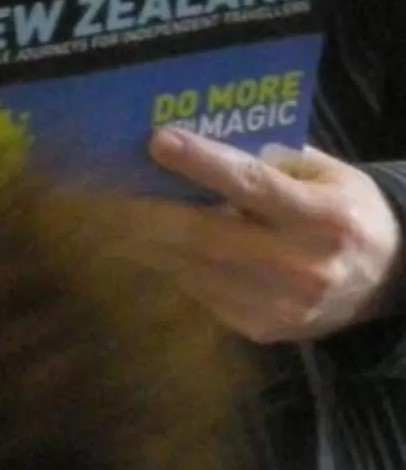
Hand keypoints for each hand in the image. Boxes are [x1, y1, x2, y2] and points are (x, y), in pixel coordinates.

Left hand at [117, 131, 402, 341]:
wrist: (388, 281)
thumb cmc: (345, 211)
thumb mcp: (325, 175)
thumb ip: (267, 161)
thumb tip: (192, 141)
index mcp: (323, 218)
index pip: (253, 186)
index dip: (202, 163)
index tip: (156, 140)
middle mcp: (302, 266)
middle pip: (205, 235)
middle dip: (144, 210)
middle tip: (93, 187)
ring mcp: (280, 305)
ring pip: (190, 268)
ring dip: (138, 240)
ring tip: (96, 214)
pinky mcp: (260, 329)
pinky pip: (196, 292)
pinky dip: (163, 266)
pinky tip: (133, 245)